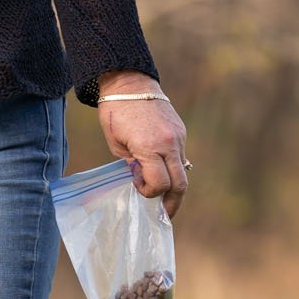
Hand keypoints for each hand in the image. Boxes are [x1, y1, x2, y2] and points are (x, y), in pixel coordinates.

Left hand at [96, 70, 188, 218]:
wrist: (129, 83)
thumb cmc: (115, 113)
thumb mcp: (116, 143)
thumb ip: (131, 164)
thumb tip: (142, 178)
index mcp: (149, 147)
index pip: (159, 184)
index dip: (149, 192)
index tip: (138, 187)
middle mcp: (169, 144)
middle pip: (181, 184)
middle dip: (173, 202)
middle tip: (164, 215)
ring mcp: (178, 138)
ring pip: (184, 172)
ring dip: (175, 187)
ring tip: (165, 199)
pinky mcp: (181, 132)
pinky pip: (181, 157)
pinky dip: (173, 169)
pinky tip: (163, 173)